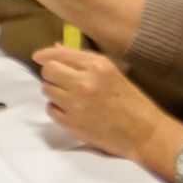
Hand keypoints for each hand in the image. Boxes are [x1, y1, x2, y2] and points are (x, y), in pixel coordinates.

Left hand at [34, 45, 177, 165]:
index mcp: (96, 67)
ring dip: (55, 92)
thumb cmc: (131, 100)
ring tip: (72, 97)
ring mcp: (76, 105)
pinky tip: (73, 110)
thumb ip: (81, 59)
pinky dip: (58, 109)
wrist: (145, 133)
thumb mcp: (110, 72)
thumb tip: (54, 48)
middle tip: (64, 81)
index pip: (58, 55)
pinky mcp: (72, 124)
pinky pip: (51, 110)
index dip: (46, 55)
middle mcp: (84, 83)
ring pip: (47, 90)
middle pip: (48, 71)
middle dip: (53, 74)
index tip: (38, 57)